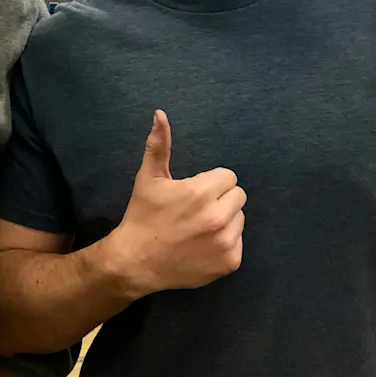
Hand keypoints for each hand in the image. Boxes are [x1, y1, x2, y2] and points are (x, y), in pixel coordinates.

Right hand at [106, 110, 245, 297]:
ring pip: (239, 219)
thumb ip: (159, 145)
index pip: (228, 177)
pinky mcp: (229, 262)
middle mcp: (218, 217)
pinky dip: (224, 244)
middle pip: (238, 196)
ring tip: (199, 228)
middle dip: (220, 199)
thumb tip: (160, 113)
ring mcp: (226, 242)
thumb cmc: (142, 216)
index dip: (210, 183)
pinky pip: (238, 243)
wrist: (135, 263)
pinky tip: (203, 247)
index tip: (193, 194)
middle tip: (197, 210)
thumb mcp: (148, 178)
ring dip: (225, 221)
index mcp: (202, 192)